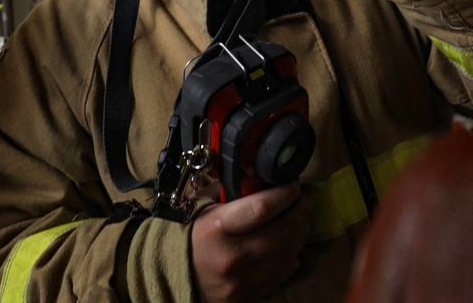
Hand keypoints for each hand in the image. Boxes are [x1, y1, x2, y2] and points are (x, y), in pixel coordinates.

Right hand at [190, 182, 311, 301]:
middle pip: (283, 232)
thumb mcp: (206, 209)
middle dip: (300, 212)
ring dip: (299, 235)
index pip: (262, 208)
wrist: (169, 278)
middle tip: (303, 201)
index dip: (285, 194)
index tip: (293, 185)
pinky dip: (290, 258)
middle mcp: (233, 258)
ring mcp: (243, 282)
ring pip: (288, 255)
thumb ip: (235, 196)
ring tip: (298, 221)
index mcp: (218, 230)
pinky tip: (287, 247)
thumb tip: (265, 180)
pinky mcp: (249, 298)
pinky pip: (281, 276)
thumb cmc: (189, 237)